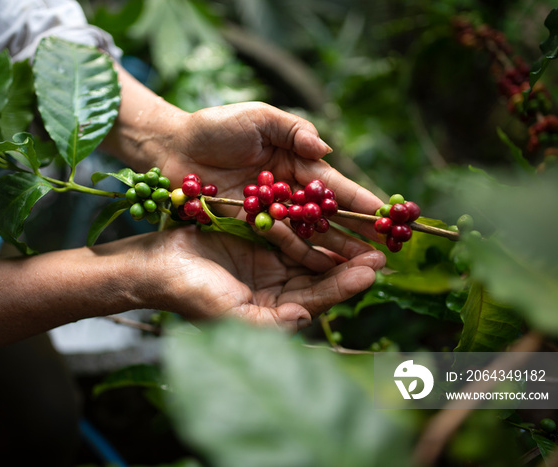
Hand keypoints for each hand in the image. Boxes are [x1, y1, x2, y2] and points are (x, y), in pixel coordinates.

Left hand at [102, 67, 382, 264]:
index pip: (333, 185)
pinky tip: (321, 270)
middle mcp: (287, 191)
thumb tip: (324, 148)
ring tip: (361, 268)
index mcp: (295, 163)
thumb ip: (292, 129)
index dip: (359, 200)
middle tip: (383, 253)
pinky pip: (278, 244)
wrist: (172, 148)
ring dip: (334, 250)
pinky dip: (300, 255)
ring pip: (308, 234)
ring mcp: (269, 213)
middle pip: (327, 216)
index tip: (385, 215)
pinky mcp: (248, 228)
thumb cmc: (214, 127)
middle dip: (355, 234)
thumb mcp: (256, 117)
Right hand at [132, 226, 384, 331]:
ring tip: (366, 232)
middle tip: (381, 252)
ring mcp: (268, 264)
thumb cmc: (191, 295)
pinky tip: (331, 213)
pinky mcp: (258, 238)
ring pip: (310, 254)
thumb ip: (272, 323)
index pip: (316, 300)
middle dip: (350, 265)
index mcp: (274, 313)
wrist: (157, 265)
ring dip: (337, 243)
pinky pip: (291, 231)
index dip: (344, 286)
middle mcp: (276, 290)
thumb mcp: (231, 316)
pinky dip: (311, 224)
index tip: (370, 272)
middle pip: (321, 277)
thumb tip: (308, 320)